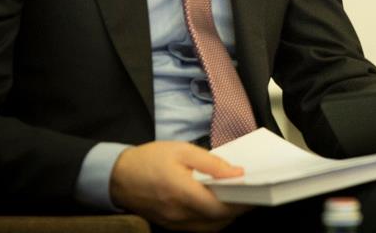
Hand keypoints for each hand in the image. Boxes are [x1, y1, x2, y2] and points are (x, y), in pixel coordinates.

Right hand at [109, 141, 251, 230]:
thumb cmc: (150, 159)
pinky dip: (213, 219)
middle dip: (239, 209)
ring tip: (240, 198)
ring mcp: (174, 223)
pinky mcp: (171, 225)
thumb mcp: (182, 151)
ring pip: (210, 227)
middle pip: (218, 220)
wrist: (117, 176)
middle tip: (254, 193)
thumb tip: (237, 173)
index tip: (258, 192)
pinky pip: (199, 228)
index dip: (241, 203)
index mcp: (181, 192)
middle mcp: (178, 213)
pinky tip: (220, 204)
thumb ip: (212, 163)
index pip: (219, 207)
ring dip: (227, 216)